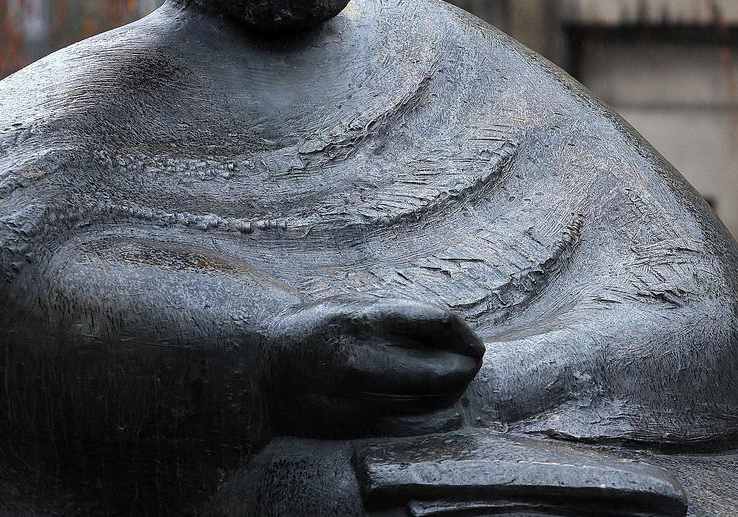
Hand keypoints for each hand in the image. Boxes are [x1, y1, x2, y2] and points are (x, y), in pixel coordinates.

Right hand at [263, 295, 484, 438]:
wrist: (265, 366)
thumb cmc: (322, 330)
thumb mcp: (357, 306)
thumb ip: (402, 317)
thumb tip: (460, 338)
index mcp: (364, 319)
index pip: (438, 321)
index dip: (465, 334)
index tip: (472, 342)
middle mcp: (361, 360)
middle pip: (446, 371)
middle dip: (465, 367)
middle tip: (466, 364)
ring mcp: (357, 399)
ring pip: (435, 405)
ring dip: (451, 395)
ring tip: (446, 385)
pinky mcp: (354, 428)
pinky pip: (414, 430)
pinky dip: (432, 420)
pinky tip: (433, 410)